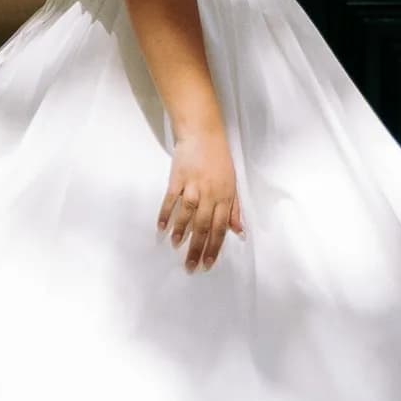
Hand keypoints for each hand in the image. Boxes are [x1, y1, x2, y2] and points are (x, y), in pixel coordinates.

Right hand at [159, 124, 241, 271]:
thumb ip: (234, 209)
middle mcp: (209, 193)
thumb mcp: (232, 183)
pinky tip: (161, 227)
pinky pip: (170, 199)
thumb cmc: (220, 160)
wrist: (204, 134)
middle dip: (197, 248)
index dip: (214, 247)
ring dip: (181, 231)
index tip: (208, 264)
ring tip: (176, 246)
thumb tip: (239, 231)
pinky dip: (165, 213)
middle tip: (190, 266)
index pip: (220, 227)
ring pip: (187, 214)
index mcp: (224, 196)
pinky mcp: (177, 178)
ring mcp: (192, 185)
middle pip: (203, 225)